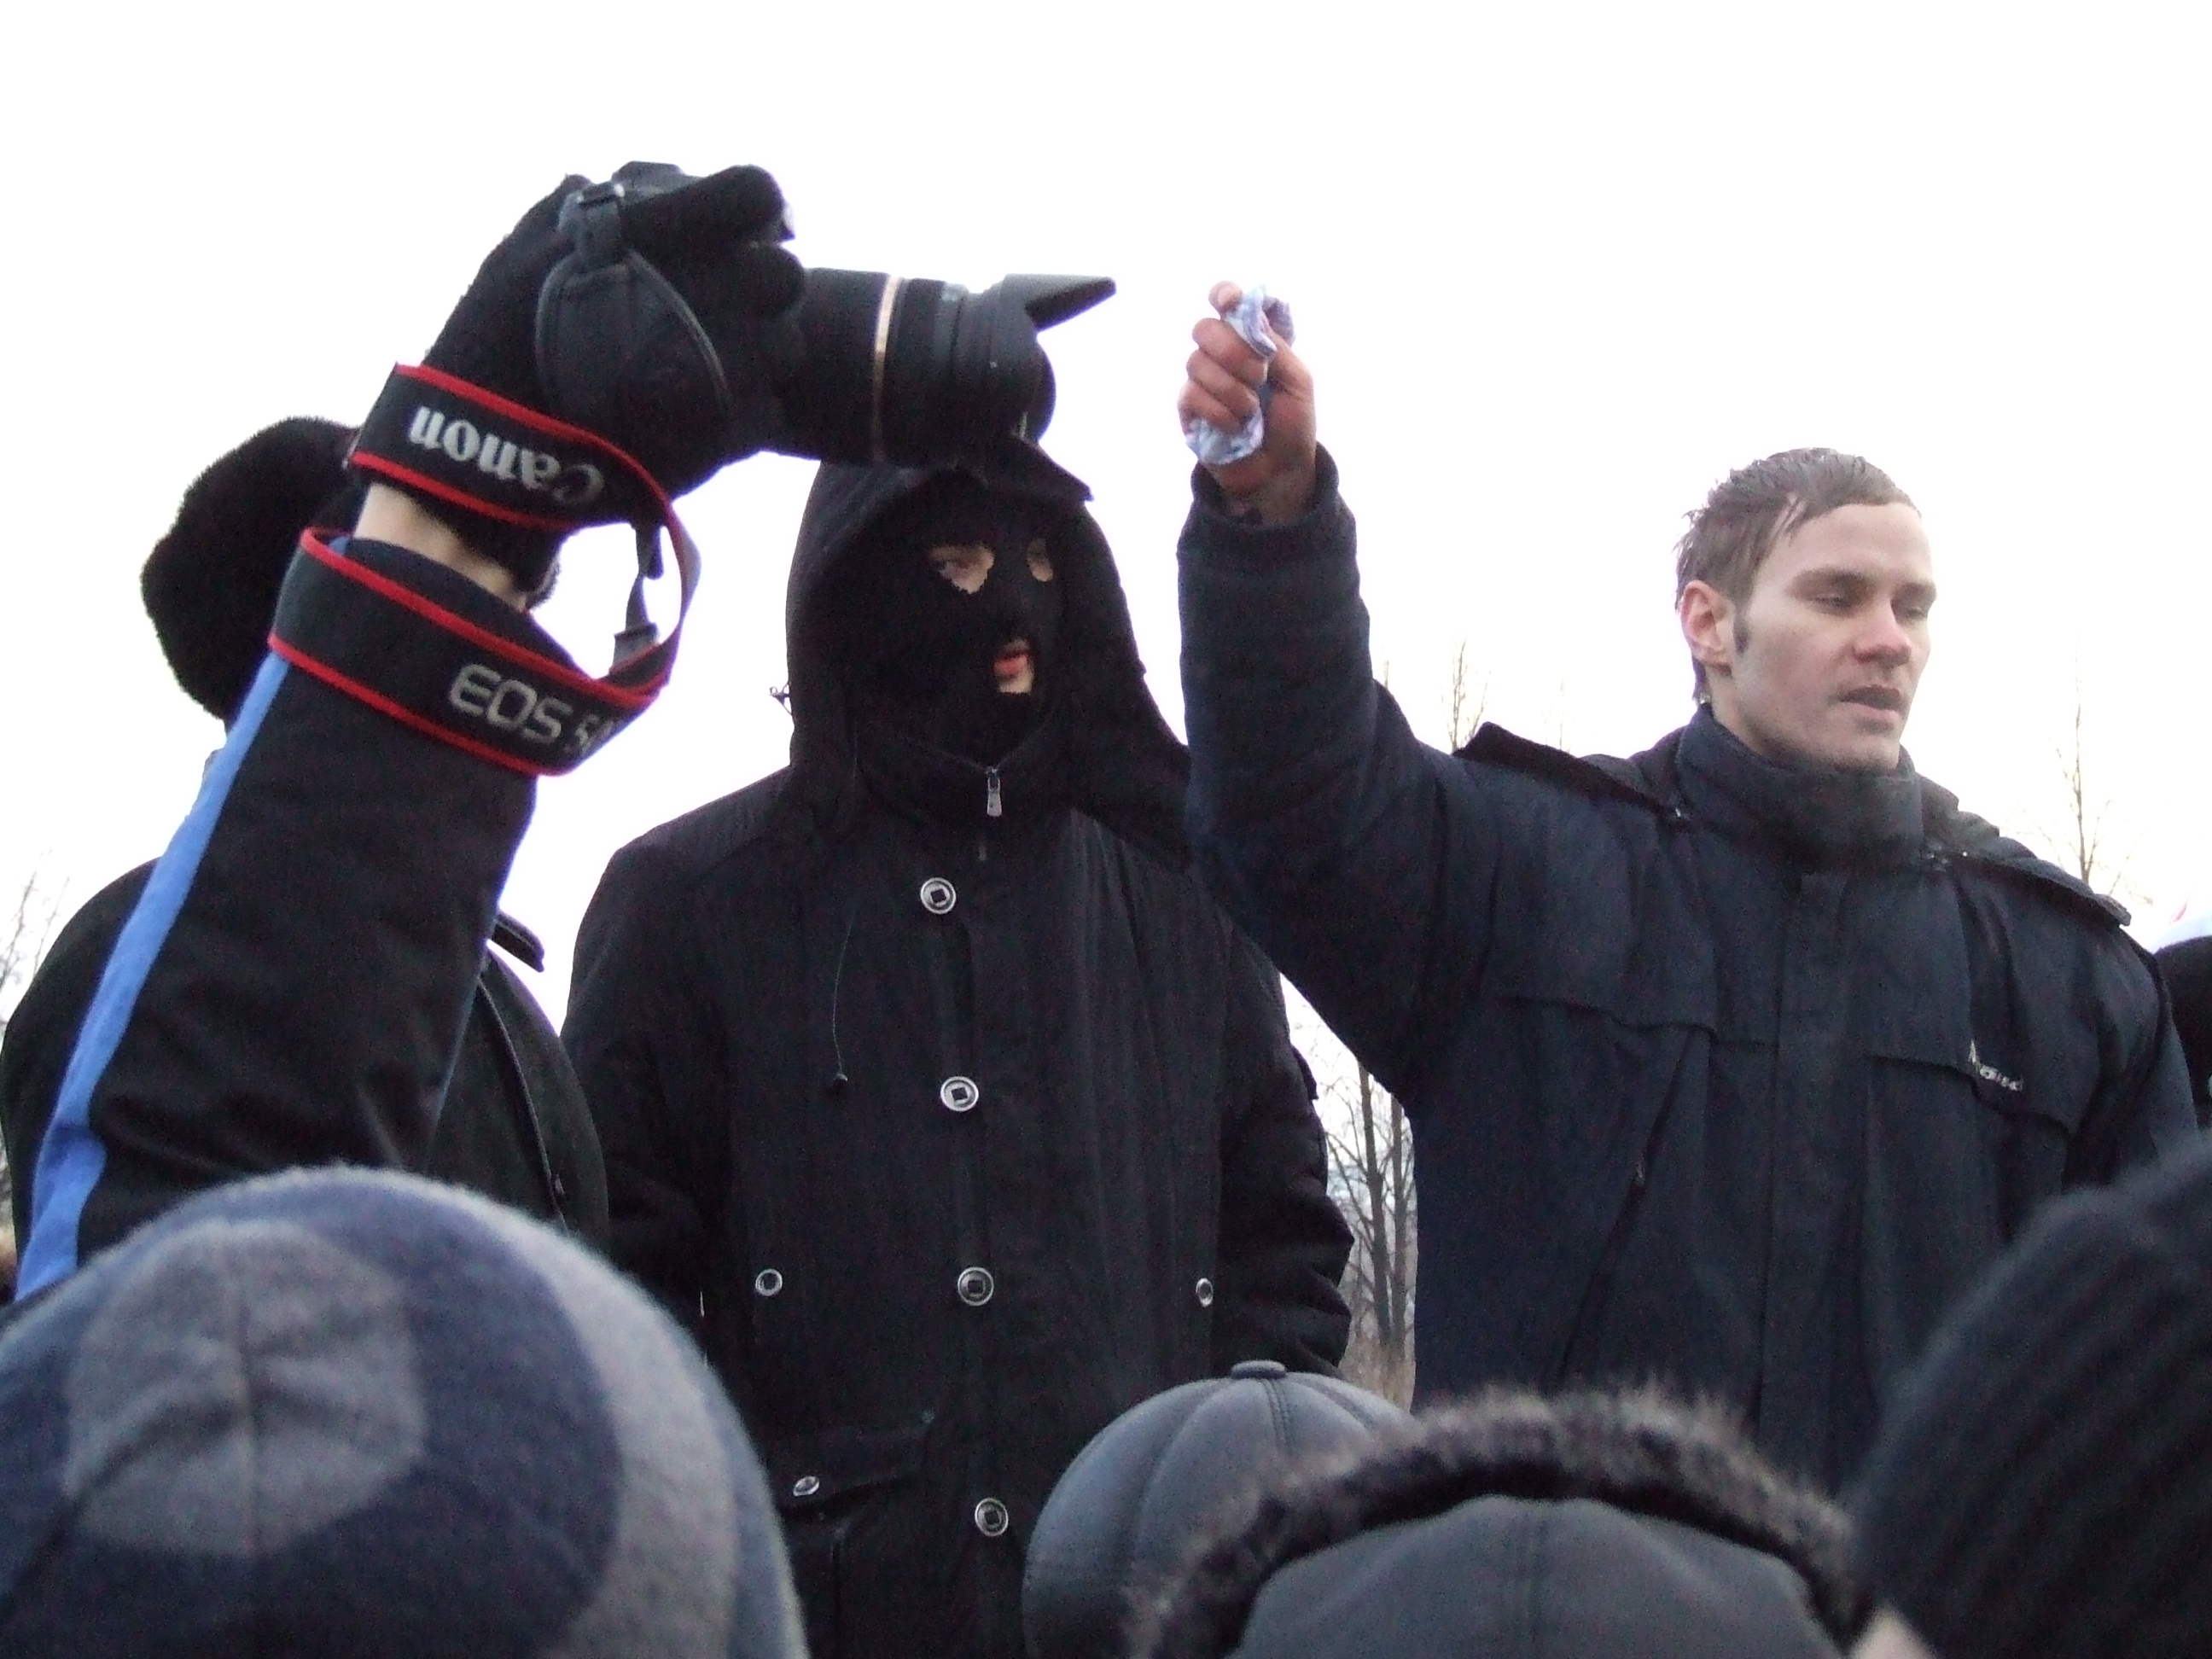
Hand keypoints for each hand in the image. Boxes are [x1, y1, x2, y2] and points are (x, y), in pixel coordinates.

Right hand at [355, 164, 801, 592]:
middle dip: (761, 292)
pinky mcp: (731, 434)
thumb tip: (607, 185)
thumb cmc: (496, 346)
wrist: (486, 455)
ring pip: (785, 347)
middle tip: (722, 312)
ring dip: (757, 358)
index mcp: (659, 232)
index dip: (758, 210)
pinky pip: (769, 412)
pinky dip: (743, 418)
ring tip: (702, 373)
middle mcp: (707, 289)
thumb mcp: (525, 252)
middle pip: (784, 274)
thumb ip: (581, 210)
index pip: (757, 191)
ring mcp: (728, 364)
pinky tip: (699, 422)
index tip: (743, 233)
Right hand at [1178, 282, 1317, 525]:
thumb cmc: (1293, 424)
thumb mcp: (1299, 381)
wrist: (1280, 472)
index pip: (1226, 302)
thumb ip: (1277, 346)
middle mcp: (1222, 354)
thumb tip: (1250, 315)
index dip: (1224, 295)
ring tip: (1252, 412)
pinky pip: (1192, 395)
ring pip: (1197, 362)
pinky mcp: (1189, 408)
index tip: (1230, 303)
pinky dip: (1220, 412)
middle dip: (1233, 351)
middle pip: (1204, 328)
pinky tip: (1236, 427)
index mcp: (1250, 340)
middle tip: (1260, 376)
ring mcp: (1202, 380)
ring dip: (1232, 389)